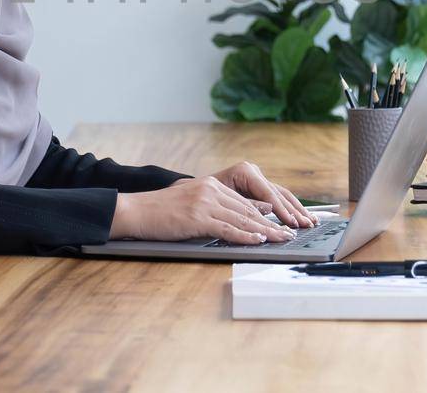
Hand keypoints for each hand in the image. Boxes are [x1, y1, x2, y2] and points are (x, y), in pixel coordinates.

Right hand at [109, 176, 297, 243]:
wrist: (136, 210)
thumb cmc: (161, 211)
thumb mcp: (191, 202)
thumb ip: (216, 205)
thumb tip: (240, 216)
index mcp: (211, 185)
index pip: (245, 202)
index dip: (266, 215)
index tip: (281, 224)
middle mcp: (211, 190)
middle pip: (248, 210)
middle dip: (272, 224)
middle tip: (289, 233)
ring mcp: (205, 203)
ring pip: (243, 219)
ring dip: (266, 231)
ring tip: (282, 239)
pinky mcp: (198, 217)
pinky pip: (228, 229)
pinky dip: (246, 236)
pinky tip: (258, 241)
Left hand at [209, 160, 317, 228]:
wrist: (189, 192)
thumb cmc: (200, 198)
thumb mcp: (220, 201)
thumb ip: (246, 205)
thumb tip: (268, 211)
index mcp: (244, 171)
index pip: (268, 193)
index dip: (281, 209)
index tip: (290, 222)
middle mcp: (253, 172)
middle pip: (279, 194)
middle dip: (294, 211)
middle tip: (307, 225)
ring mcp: (257, 179)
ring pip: (282, 195)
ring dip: (297, 210)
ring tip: (311, 222)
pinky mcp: (259, 187)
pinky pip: (278, 198)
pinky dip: (291, 209)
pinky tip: (302, 217)